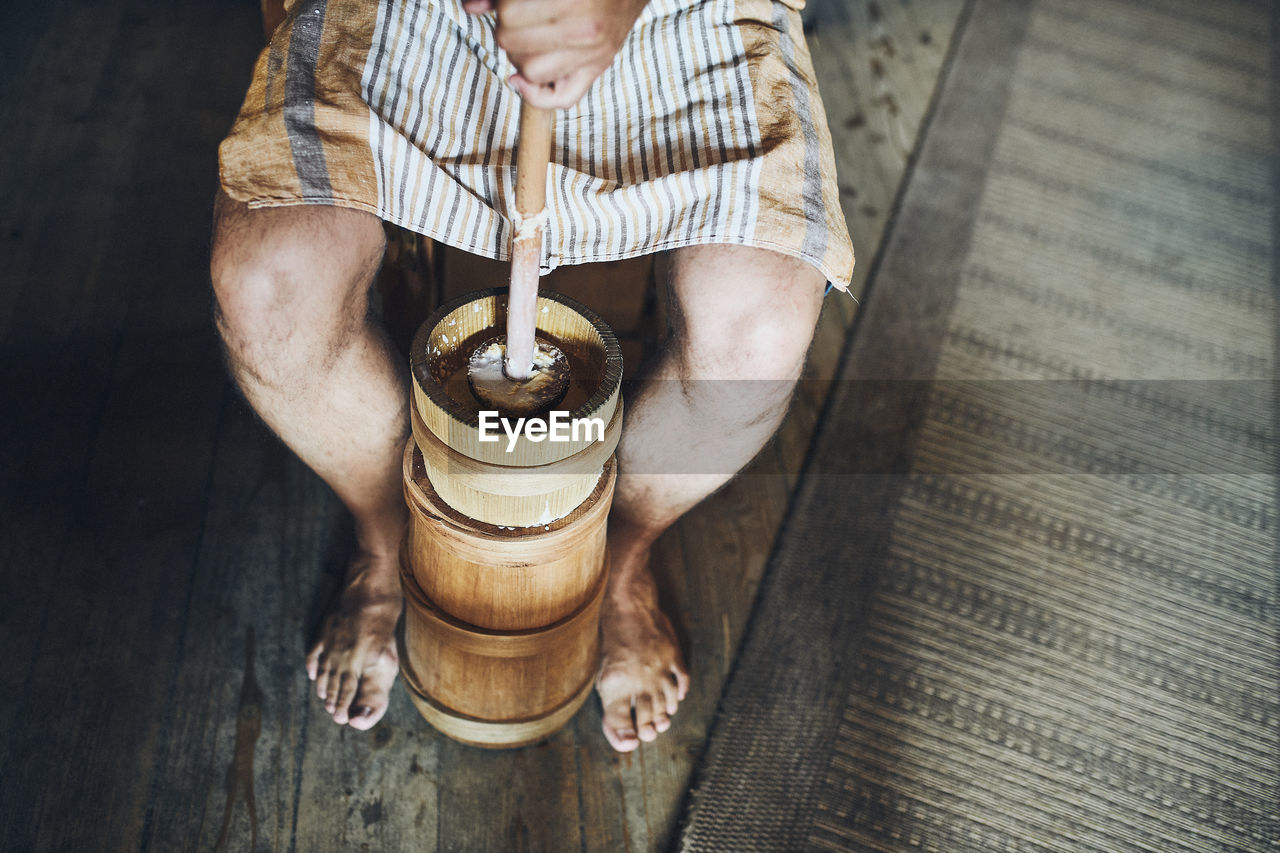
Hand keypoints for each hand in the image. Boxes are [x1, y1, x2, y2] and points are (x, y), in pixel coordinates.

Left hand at [463, 0, 648, 108]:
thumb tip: (471, 7)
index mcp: (570, 0)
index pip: (508, 15)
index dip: (503, 8)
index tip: (513, 4)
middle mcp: (583, 29)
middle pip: (513, 42)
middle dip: (507, 30)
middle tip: (520, 19)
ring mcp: (591, 55)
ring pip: (528, 71)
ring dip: (519, 56)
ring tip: (528, 39)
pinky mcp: (595, 70)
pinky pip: (558, 99)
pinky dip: (534, 95)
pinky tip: (519, 79)